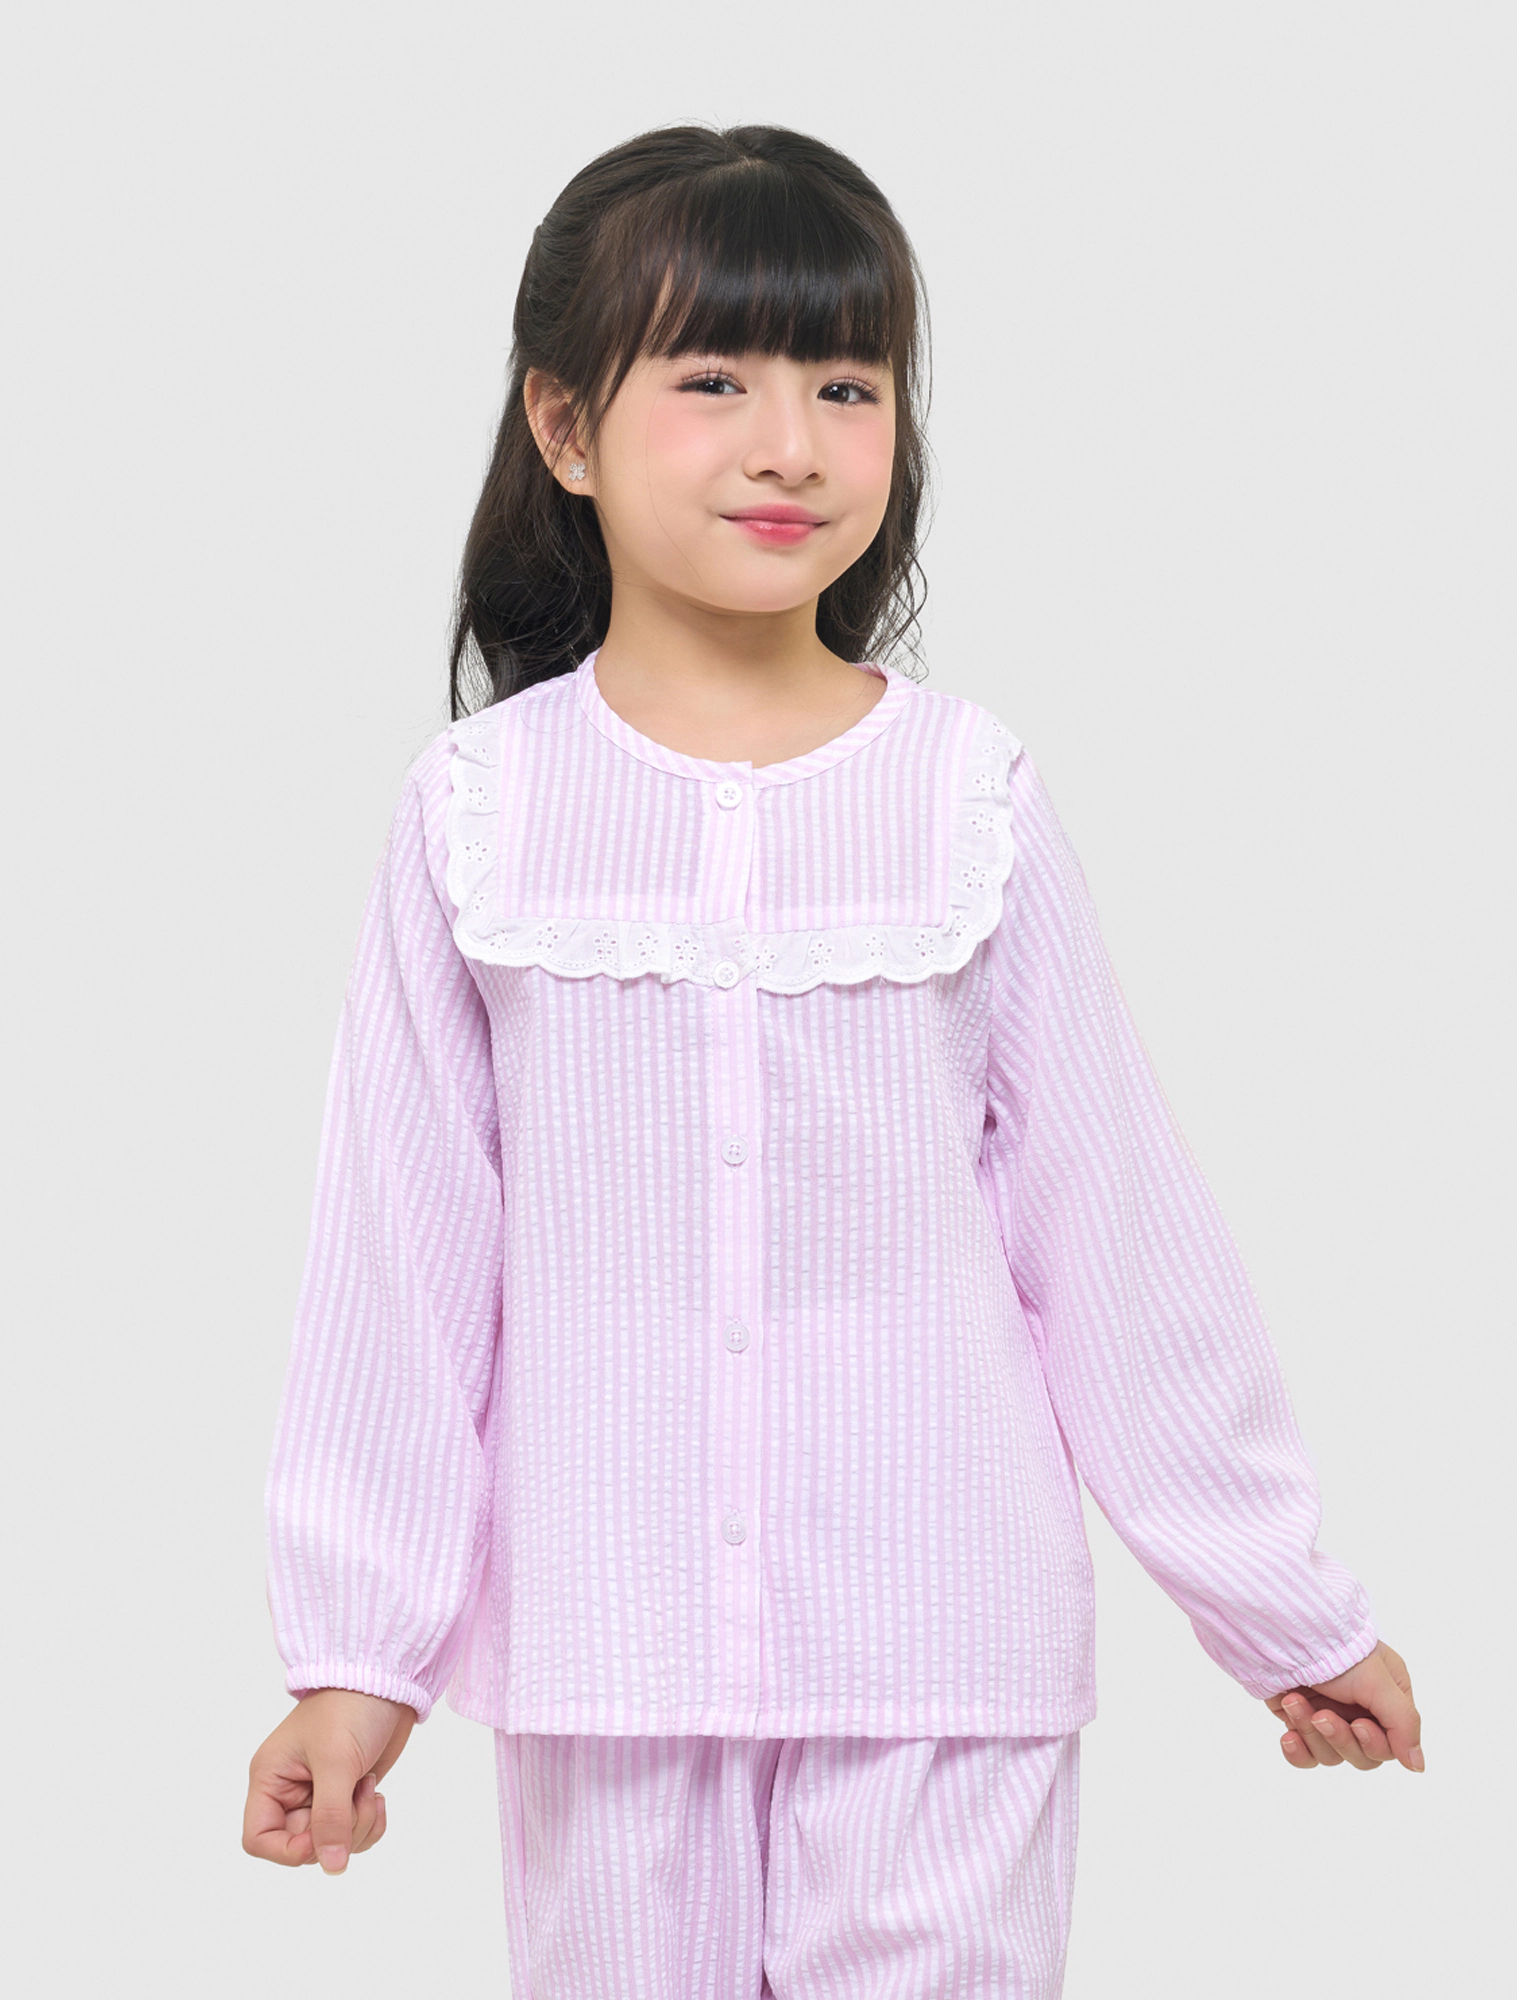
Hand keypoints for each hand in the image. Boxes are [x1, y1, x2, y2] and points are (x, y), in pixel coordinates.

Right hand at [243, 1688, 415, 1871]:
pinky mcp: (347, 1795)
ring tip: (367, 1787)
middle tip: (357, 1797)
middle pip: (301, 1847)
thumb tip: (332, 1867)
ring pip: (331, 1844)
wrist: (387, 1681)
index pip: (259, 1839)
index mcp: (271, 1779)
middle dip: (335, 1832)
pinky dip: (369, 1823)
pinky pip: (354, 1834)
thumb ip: (331, 1817)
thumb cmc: (349, 1708)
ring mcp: (320, 1794)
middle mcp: (290, 1792)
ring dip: (356, 1827)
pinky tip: (376, 1793)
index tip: (319, 1837)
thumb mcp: (336, 1762)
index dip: (286, 1851)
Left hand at [1265, 1640, 1422, 1771]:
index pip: (1391, 1746)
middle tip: (1321, 1716)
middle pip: (1362, 1756)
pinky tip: (1289, 1736)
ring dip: (1311, 1734)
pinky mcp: (1301, 1721)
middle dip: (1339, 1738)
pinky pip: (1306, 1756)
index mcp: (1388, 1698)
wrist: (1282, 1633)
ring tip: (1294, 1703)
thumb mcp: (1377, 1681)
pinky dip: (1297, 1751)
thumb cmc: (1335, 1648)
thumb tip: (1418, 1766)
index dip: (1372, 1743)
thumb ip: (1403, 1723)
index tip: (1357, 1723)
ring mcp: (1329, 1716)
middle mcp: (1361, 1710)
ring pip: (1331, 1756)